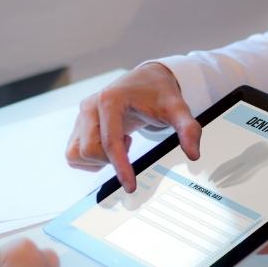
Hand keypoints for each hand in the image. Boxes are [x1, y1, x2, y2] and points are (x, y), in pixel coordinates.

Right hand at [66, 62, 201, 191]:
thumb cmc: (159, 94)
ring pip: (76, 154)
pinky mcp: (78, 124)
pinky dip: (91, 159)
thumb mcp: (178, 108)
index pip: (110, 142)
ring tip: (120, 143)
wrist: (147, 80)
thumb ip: (188, 129)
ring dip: (99, 160)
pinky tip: (111, 145)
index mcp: (110, 100)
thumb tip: (193, 154)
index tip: (131, 186)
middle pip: (89, 150)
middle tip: (131, 145)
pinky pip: (74, 153)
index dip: (120, 167)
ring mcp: (81, 115)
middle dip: (110, 160)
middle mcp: (90, 106)